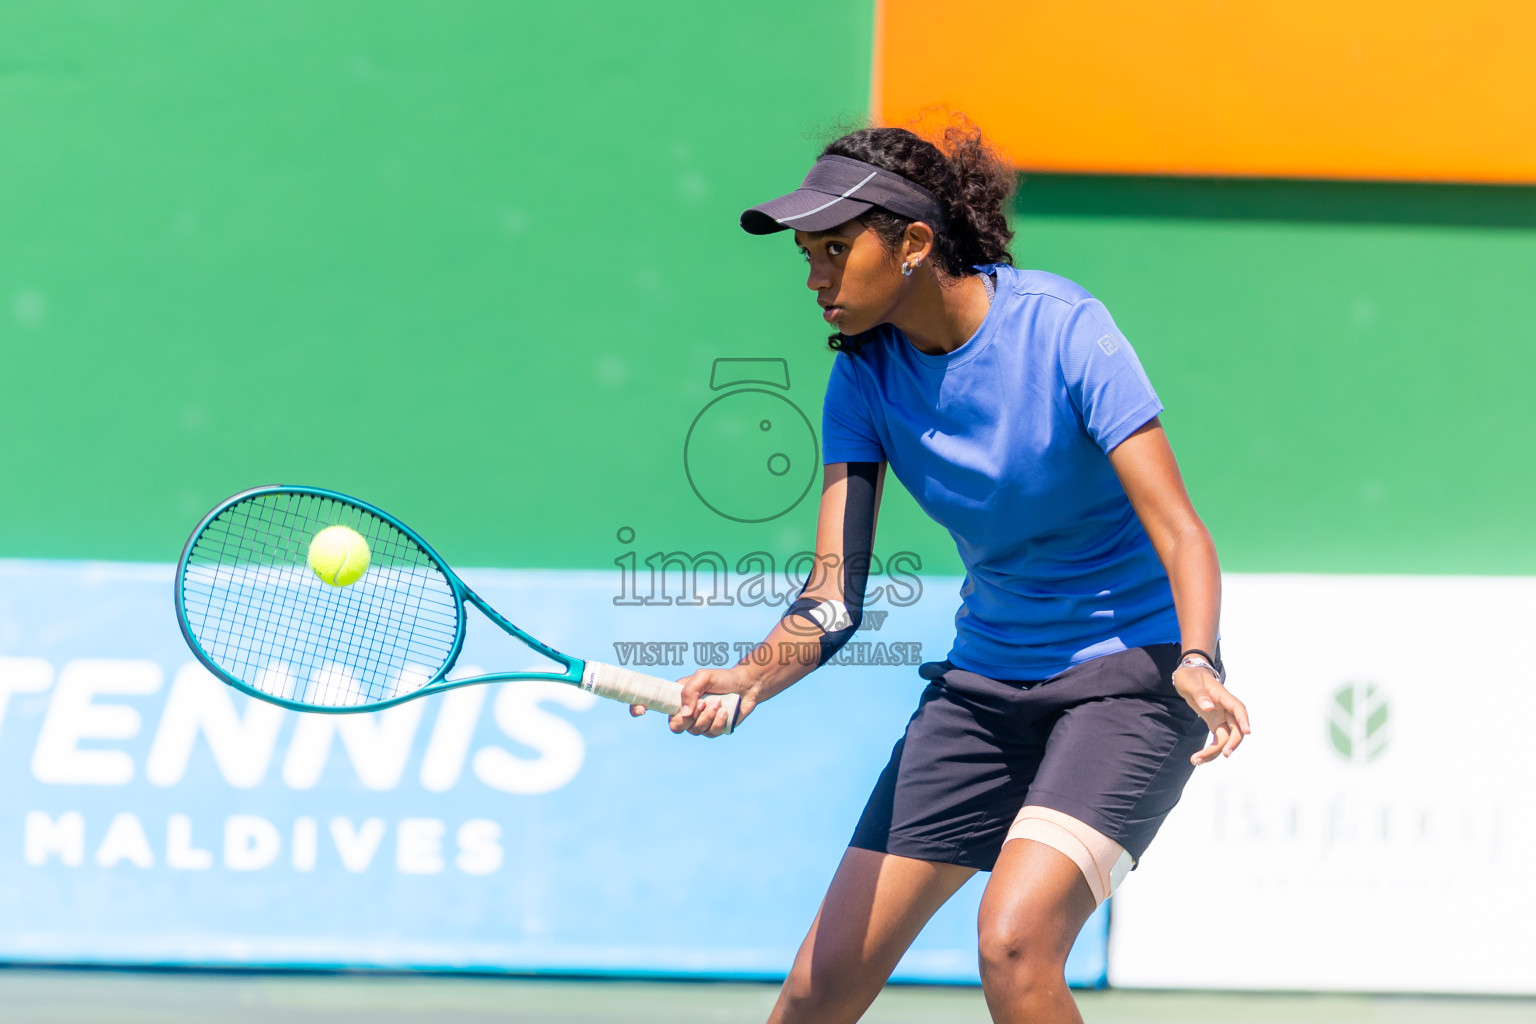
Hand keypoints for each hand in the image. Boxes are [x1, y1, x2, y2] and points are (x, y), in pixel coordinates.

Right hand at [628, 665, 760, 738]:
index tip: (641, 710)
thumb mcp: (704, 677)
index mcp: (677, 697)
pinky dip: (718, 722)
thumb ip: (690, 691)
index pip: (653, 704)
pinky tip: (724, 711)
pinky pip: (709, 733)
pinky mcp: (712, 730)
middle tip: (703, 704)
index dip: (639, 708)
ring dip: (708, 717)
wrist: (746, 687)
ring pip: (694, 730)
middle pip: (674, 726)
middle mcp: (685, 712)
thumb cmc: (722, 679)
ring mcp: (698, 723)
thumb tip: (684, 713)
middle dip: (689, 718)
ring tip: (718, 703)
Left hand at [1173, 663, 1250, 764]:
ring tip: (1196, 761)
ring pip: (1226, 738)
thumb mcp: (1191, 683)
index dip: (1244, 720)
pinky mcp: (1215, 723)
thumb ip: (1200, 695)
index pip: (1238, 708)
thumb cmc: (1190, 676)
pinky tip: (1199, 759)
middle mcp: (1226, 708)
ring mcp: (1221, 717)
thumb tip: (1209, 708)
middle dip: (1231, 743)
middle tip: (1223, 754)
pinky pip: (1217, 740)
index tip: (1247, 732)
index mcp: (1223, 696)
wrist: (1188, 674)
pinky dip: (1210, 750)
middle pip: (1235, 728)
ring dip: (1215, 752)